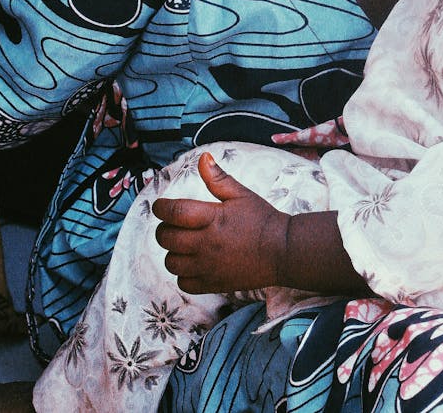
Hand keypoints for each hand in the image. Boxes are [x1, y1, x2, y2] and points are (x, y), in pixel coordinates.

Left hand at [153, 152, 288, 294]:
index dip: (161, 207)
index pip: (173, 212)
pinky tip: (193, 263)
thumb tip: (202, 158)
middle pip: (166, 238)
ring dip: (172, 251)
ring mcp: (208, 266)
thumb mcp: (241, 194)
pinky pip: (183, 283)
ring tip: (184, 243)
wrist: (282, 250)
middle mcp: (206, 244)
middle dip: (164, 228)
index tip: (161, 206)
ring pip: (171, 262)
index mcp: (212, 218)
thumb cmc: (262, 219)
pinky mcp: (213, 284)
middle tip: (173, 224)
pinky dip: (183, 274)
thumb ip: (218, 178)